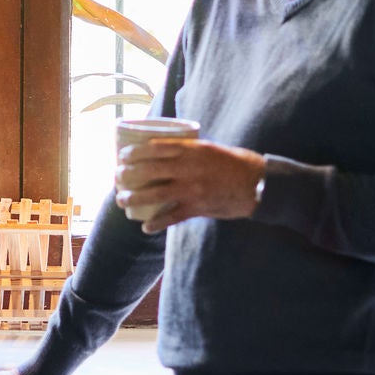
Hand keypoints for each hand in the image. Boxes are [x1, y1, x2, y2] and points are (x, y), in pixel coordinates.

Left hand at [115, 138, 264, 233]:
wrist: (258, 184)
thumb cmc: (234, 163)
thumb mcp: (210, 148)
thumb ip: (188, 151)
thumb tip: (164, 153)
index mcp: (191, 149)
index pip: (155, 147)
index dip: (134, 152)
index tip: (122, 156)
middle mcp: (189, 167)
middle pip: (149, 170)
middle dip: (128, 175)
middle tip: (117, 179)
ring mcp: (192, 188)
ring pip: (155, 194)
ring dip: (134, 198)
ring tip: (122, 201)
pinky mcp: (198, 207)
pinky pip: (173, 216)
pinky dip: (157, 223)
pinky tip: (145, 227)